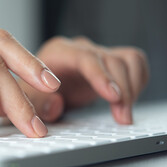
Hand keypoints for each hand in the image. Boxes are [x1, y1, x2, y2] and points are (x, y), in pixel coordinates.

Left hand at [19, 36, 148, 123]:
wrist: (43, 89)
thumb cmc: (35, 91)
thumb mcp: (28, 99)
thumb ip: (37, 102)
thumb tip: (54, 105)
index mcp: (59, 52)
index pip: (85, 57)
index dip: (101, 76)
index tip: (113, 96)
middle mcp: (80, 49)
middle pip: (111, 60)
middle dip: (121, 90)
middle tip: (123, 118)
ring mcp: (98, 54)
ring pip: (127, 61)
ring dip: (132, 88)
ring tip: (125, 114)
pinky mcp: (111, 62)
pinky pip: (135, 63)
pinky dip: (138, 81)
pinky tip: (129, 100)